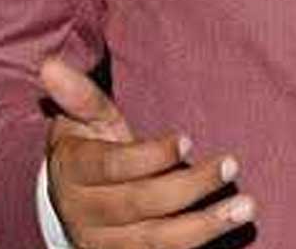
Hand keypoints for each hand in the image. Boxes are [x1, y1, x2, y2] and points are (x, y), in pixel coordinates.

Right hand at [41, 57, 255, 248]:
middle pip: (140, 205)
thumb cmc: (89, 147)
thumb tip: (48, 65)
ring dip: (205, 226)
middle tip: (233, 165)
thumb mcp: (82, 119)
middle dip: (190, 187)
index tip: (189, 140)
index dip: (150, 157)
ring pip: (157, 241)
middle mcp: (85, 214)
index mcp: (74, 172)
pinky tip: (229, 230)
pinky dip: (197, 246)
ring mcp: (104, 244)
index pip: (112, 168)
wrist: (70, 202)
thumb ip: (78, 95)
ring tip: (246, 207)